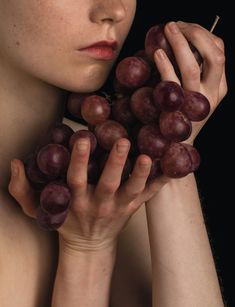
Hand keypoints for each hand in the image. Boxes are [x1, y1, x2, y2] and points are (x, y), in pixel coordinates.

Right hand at [8, 138, 167, 251]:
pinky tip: (172, 170)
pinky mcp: (134, 209)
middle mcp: (100, 204)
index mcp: (77, 200)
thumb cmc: (65, 222)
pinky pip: (148, 196)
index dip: (79, 159)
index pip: (76, 178)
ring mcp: (120, 208)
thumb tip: (15, 163)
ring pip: (132, 190)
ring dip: (141, 173)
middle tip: (122, 140)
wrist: (90, 244)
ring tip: (148, 155)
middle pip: (109, 183)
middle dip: (116, 163)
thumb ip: (23, 189)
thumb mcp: (39, 209)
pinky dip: (160, 183)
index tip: (82, 138)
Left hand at [154, 21, 226, 143]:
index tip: (185, 26)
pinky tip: (157, 53)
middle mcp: (213, 92)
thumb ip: (193, 70)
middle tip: (175, 24)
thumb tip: (177, 41)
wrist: (177, 144)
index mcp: (220, 86)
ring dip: (180, 43)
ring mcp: (197, 102)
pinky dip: (165, 65)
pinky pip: (173, 83)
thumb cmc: (181, 113)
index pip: (220, 51)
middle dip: (196, 33)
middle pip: (215, 55)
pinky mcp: (180, 109)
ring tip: (167, 29)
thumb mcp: (194, 91)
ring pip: (193, 66)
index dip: (204, 33)